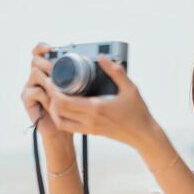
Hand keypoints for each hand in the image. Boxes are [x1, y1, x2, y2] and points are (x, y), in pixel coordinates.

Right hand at [21, 42, 71, 140]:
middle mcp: (37, 76)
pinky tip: (54, 104)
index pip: (39, 52)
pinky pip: (35, 91)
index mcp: (47, 71)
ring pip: (34, 72)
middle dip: (47, 62)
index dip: (42, 47)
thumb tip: (98, 61)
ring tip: (58, 89)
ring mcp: (30, 87)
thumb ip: (80, 75)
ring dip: (49, 80)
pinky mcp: (27, 99)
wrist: (64, 129)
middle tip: (57, 69)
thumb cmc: (73, 109)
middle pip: (35, 59)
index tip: (52, 48)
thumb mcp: (79, 89)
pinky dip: (46, 97)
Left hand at [44, 54, 159, 148]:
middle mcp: (89, 120)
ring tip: (56, 96)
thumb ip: (116, 72)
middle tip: (51, 84)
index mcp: (96, 108)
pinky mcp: (91, 132)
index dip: (53, 90)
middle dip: (50, 97)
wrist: (143, 135)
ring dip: (54, 110)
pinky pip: (69, 127)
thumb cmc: (138, 113)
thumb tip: (102, 58)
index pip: (63, 101)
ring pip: (60, 121)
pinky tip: (66, 108)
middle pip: (58, 110)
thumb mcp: (130, 89)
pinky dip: (62, 118)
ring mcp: (89, 128)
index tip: (52, 79)